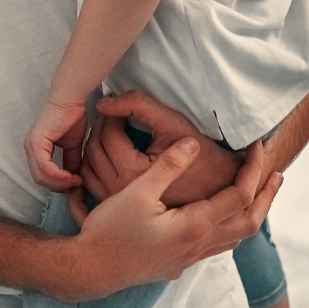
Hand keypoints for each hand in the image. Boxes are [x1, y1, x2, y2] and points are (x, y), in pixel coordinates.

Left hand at [24, 96, 87, 193]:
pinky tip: (73, 176)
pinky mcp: (36, 142)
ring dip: (60, 184)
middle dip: (59, 187)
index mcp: (36, 149)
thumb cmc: (71, 118)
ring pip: (41, 176)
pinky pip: (45, 167)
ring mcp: (31, 145)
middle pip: (40, 179)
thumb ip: (71, 163)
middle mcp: (30, 148)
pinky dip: (59, 176)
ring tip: (77, 182)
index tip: (76, 186)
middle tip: (77, 187)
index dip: (59, 185)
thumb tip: (75, 181)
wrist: (71, 100)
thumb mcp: (73, 147)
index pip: (42, 176)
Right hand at [58, 138, 281, 301]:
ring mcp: (191, 257)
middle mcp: (200, 245)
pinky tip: (223, 221)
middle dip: (267, 197)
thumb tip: (193, 143)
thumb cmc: (111, 230)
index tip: (257, 147)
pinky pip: (219, 247)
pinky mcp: (180, 263)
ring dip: (252, 214)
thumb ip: (168, 166)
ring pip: (236, 237)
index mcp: (195, 225)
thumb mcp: (137, 192)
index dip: (253, 169)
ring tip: (258, 196)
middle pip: (249, 221)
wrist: (92, 269)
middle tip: (277, 175)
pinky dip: (232, 229)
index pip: (240, 195)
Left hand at [80, 91, 241, 206]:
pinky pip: (91, 180)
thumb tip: (104, 102)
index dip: (113, 113)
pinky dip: (95, 162)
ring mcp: (115, 200)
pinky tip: (110, 150)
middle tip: (116, 113)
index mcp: (132, 172)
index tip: (122, 104)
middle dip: (102, 125)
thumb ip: (138, 105)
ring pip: (88, 164)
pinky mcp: (117, 205)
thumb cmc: (202, 156)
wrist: (221, 190)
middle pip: (94, 148)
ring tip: (114, 129)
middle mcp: (119, 190)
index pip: (107, 134)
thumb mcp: (173, 123)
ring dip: (96, 142)